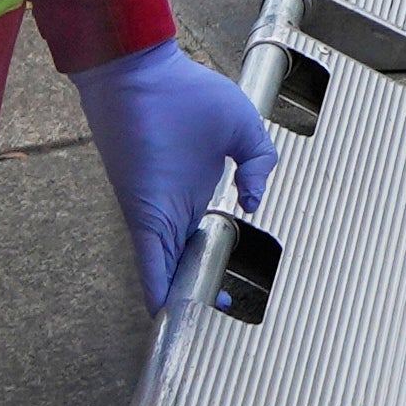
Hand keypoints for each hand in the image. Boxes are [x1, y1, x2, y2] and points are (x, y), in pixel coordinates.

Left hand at [73, 40, 281, 308]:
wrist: (143, 76)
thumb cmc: (189, 92)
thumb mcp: (244, 127)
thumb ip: (261, 163)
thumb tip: (255, 203)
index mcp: (197, 191)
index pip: (203, 240)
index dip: (215, 266)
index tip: (231, 289)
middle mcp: (175, 210)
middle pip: (185, 264)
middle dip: (197, 294)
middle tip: (216, 316)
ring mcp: (158, 215)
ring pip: (167, 271)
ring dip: (179, 300)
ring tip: (192, 330)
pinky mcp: (144, 214)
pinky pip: (150, 260)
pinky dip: (156, 288)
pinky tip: (164, 314)